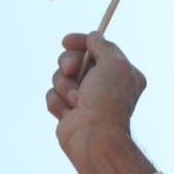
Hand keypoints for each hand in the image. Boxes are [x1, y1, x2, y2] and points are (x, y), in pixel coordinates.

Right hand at [46, 32, 154, 173]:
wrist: (95, 137)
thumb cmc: (108, 101)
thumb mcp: (114, 63)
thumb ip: (102, 45)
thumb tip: (94, 36)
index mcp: (121, 72)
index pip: (96, 48)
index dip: (80, 42)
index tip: (67, 41)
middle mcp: (104, 85)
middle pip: (73, 59)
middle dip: (68, 63)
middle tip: (71, 70)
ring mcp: (85, 98)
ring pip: (59, 77)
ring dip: (64, 86)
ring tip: (77, 101)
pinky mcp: (68, 111)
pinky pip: (52, 95)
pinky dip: (57, 102)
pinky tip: (69, 113)